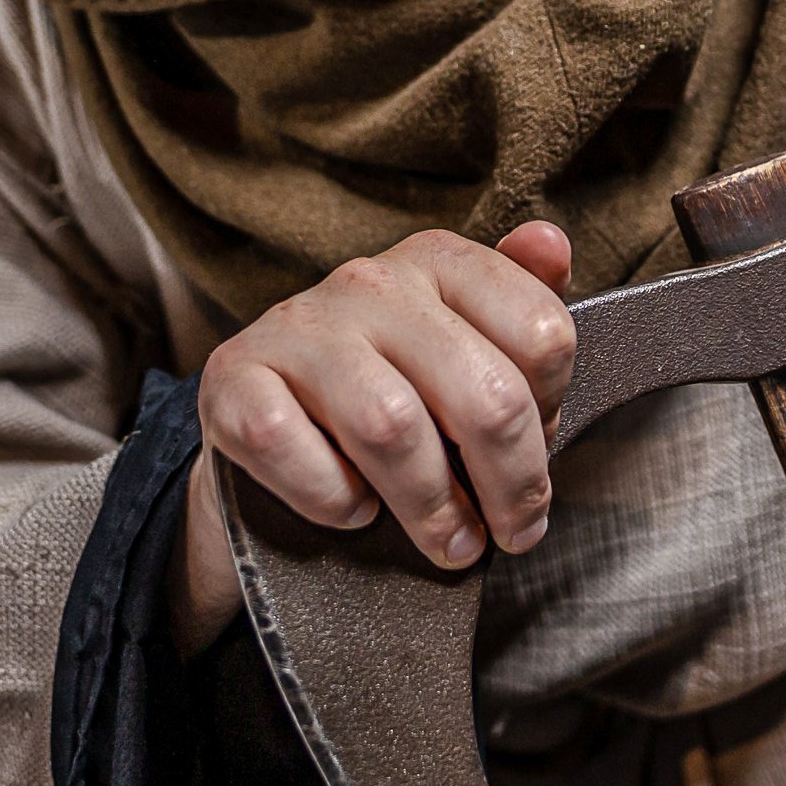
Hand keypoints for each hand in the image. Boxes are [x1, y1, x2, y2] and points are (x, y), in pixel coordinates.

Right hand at [171, 222, 576, 653]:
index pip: (542, 335)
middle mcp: (369, 282)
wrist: (265, 422)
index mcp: (437, 263)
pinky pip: (295, 450)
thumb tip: (551, 242)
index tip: (535, 455)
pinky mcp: (232, 378)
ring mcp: (296, 326)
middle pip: (483, 395)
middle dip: (513, 483)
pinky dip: (333, 499)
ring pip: (392, 428)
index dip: (552, 415)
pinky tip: (354, 510)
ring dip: (432, 508)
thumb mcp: (463, 349)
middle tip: (515, 533)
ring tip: (450, 543)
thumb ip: (521, 310)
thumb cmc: (386, 390)